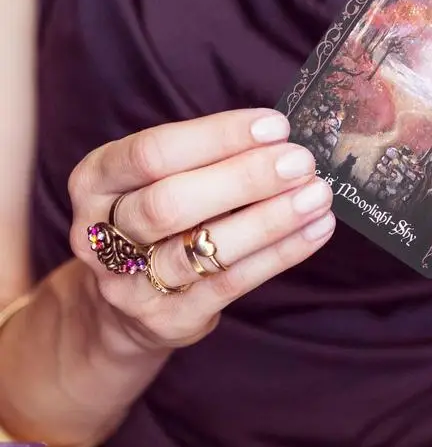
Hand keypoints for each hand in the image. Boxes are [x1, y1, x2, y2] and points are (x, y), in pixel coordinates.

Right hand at [68, 110, 334, 349]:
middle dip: (244, 178)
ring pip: (201, 248)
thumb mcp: (161, 177)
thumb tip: (283, 138)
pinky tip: (316, 230)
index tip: (276, 126)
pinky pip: (230, 283)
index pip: (153, 151)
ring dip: (269, 219)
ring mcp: (128, 284)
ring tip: (318, 195)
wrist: (121, 305)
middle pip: (171, 202)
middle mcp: (100, 232)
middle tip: (301, 162)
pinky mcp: (166, 320)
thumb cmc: (158, 218)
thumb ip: (208, 156)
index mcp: (97, 179)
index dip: (218, 136)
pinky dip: (279, 254)